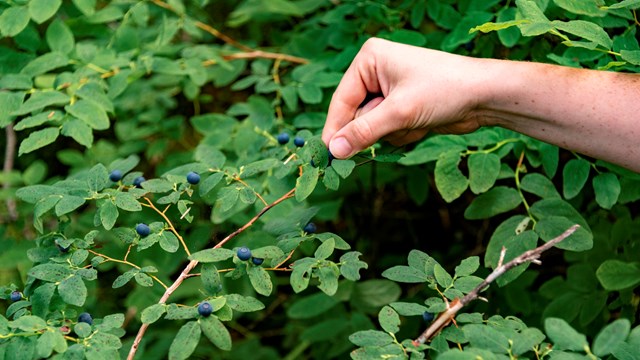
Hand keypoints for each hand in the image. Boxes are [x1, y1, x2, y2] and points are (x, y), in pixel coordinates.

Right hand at [322, 38, 491, 157]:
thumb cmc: (444, 90)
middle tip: (391, 131)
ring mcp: (389, 90)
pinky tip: (423, 124)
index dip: (336, 129)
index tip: (329, 155)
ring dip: (392, 133)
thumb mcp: (400, 112)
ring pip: (372, 127)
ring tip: (415, 121)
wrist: (485, 96)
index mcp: (369, 59)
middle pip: (356, 116)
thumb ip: (364, 132)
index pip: (341, 100)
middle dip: (375, 129)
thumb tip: (334, 151)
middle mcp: (375, 72)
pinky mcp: (401, 106)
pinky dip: (403, 134)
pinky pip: (388, 131)